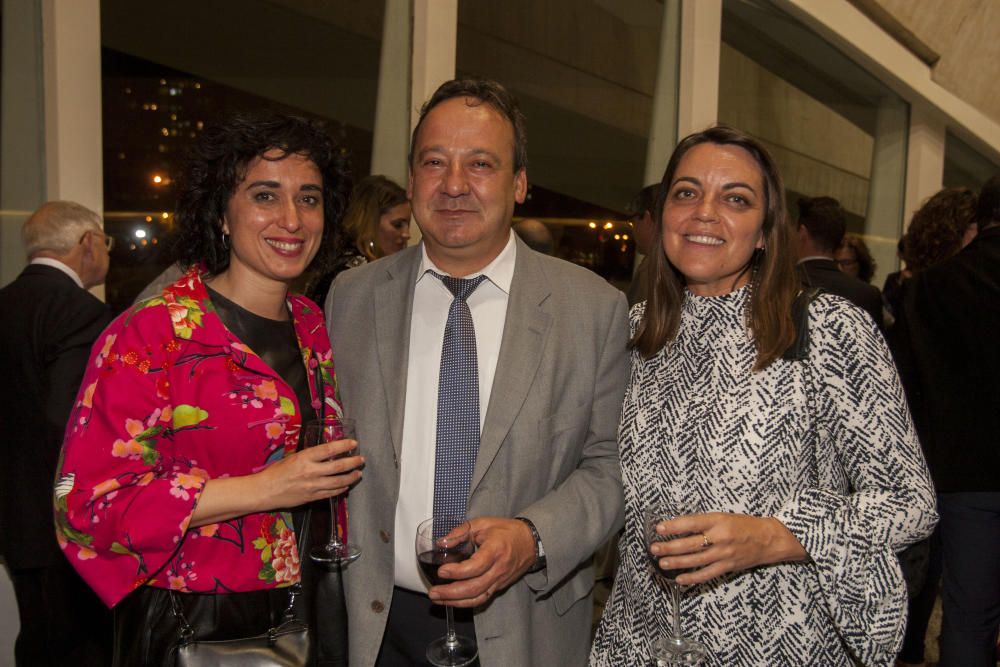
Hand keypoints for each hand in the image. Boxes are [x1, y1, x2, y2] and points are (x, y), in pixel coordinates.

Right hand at [256, 438, 362, 509]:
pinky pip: (331, 493)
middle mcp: (311, 471)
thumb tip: (327, 452)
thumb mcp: (293, 457)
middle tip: (361, 459)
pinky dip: (341, 489)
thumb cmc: (276, 471)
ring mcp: (313, 486)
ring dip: (351, 477)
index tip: (354, 444)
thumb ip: (310, 456)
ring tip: (358, 473)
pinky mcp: (312, 498)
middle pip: (338, 466)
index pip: (329, 449)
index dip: (344, 446)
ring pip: (338, 482)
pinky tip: (346, 485)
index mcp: (305, 458)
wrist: (265, 491)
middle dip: (353, 462)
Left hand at [428, 516, 536, 607]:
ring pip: (478, 597)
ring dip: (456, 602)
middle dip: (451, 593)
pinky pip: (482, 599)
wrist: (530, 542)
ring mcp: (500, 580)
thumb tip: (441, 542)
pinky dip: (465, 603)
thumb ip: (461, 531)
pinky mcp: (499, 587)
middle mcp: (499, 568)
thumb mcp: (483, 523)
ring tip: (438, 599)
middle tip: (434, 592)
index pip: (476, 566)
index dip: (458, 571)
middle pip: (475, 587)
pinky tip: (451, 601)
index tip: (442, 571)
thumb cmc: (506, 531)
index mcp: (496, 549)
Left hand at [650, 513, 805, 585]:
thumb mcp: (723, 516)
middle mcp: (720, 537)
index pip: (692, 523)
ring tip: (662, 563)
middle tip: (654, 548)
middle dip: (670, 547)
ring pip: (696, 560)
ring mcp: (724, 553)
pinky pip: (707, 574)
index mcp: (718, 520)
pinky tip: (680, 579)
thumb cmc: (744, 525)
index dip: (674, 526)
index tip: (659, 528)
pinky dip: (692, 578)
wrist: (769, 538)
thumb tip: (679, 528)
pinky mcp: (728, 566)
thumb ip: (704, 523)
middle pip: (690, 543)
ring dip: (677, 562)